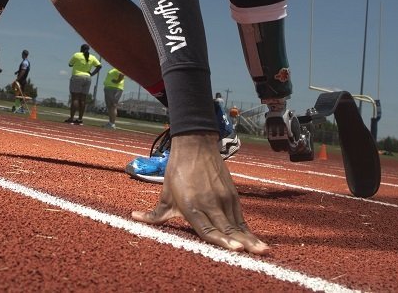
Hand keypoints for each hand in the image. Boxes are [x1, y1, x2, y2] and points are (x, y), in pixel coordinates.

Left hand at [131, 131, 269, 253]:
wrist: (194, 145)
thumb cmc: (177, 170)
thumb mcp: (165, 194)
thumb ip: (154, 213)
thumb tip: (135, 218)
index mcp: (191, 205)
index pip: (208, 229)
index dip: (222, 241)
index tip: (235, 249)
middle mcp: (209, 202)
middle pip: (227, 227)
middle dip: (241, 243)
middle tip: (254, 253)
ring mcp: (222, 197)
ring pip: (237, 222)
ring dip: (249, 237)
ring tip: (262, 250)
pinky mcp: (231, 193)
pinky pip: (239, 215)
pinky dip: (246, 228)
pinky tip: (254, 239)